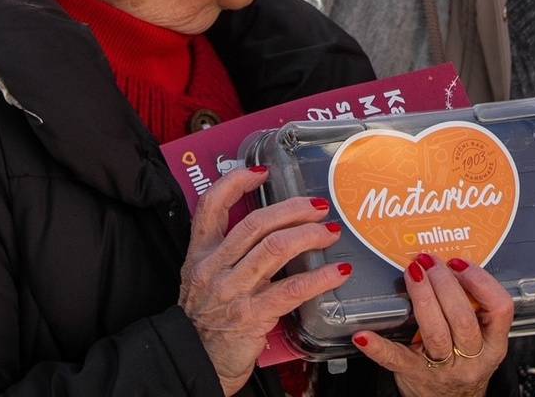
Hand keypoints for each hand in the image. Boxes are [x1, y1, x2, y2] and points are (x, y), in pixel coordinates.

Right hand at [178, 165, 351, 396]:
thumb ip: (229, 252)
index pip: (211, 206)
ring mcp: (231, 291)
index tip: (263, 171)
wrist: (196, 362)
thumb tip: (271, 227)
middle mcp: (213, 267)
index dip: (236, 182)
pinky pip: (292, 289)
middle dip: (293, 209)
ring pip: (275, 248)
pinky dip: (320, 277)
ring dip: (309, 235)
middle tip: (319, 206)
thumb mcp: (206, 278)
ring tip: (331, 233)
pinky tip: (338, 272)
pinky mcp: (251, 315)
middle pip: (256, 223)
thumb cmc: (207, 319)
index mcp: (200, 254)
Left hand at [353, 251, 512, 396]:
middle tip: (429, 261)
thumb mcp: (480, 338)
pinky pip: (396, 359)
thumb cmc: (462, 362)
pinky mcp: (415, 375)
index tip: (459, 262)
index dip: (481, 281)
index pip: (501, 308)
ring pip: (436, 333)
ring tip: (412, 274)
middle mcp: (473, 358)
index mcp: (493, 344)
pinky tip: (364, 335)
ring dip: (423, 297)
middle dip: (445, 284)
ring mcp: (444, 369)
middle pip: (463, 318)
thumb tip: (450, 264)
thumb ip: (474, 308)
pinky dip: (379, 346)